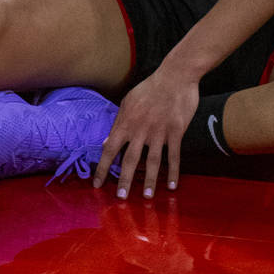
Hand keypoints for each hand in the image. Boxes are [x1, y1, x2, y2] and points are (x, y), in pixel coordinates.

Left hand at [93, 67, 198, 199]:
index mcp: (126, 121)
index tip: (97, 184)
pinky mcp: (176, 131)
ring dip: (150, 181)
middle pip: (130, 159)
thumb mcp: (128, 102)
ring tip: (147, 198)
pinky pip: (174, 156)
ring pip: (153, 161)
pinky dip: (173, 172)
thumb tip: (106, 143)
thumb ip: (118, 123)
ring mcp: (159, 131)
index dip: (103, 168)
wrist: (175, 75)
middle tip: (121, 199)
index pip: (110, 149)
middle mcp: (140, 128)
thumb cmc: (150, 88)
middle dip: (125, 181)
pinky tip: (172, 185)